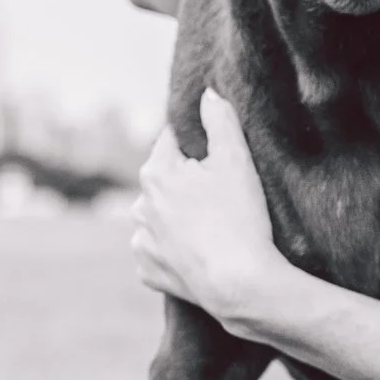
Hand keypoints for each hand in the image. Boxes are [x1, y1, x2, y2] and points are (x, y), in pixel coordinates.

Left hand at [130, 90, 288, 332]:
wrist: (239, 284)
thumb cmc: (240, 217)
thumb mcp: (237, 160)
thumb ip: (220, 120)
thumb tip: (207, 95)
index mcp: (155, 172)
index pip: (173, 141)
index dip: (199, 146)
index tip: (218, 159)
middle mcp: (138, 205)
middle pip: (166, 181)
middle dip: (188, 183)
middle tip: (223, 196)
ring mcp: (141, 241)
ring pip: (159, 217)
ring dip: (178, 217)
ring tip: (212, 227)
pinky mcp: (147, 271)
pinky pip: (159, 252)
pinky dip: (175, 250)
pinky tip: (200, 252)